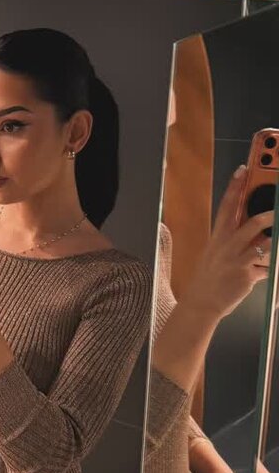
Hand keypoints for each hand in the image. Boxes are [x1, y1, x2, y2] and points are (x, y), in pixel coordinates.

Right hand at [182, 165, 273, 322]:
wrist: (202, 302)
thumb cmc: (210, 277)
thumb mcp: (218, 253)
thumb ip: (237, 242)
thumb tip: (258, 236)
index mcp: (219, 236)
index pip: (227, 205)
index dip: (235, 186)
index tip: (243, 169)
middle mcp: (227, 245)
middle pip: (253, 223)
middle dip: (270, 215)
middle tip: (278, 211)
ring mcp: (237, 260)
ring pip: (265, 245)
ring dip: (276, 243)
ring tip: (277, 240)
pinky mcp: (246, 275)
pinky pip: (267, 267)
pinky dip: (271, 267)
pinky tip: (268, 270)